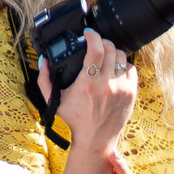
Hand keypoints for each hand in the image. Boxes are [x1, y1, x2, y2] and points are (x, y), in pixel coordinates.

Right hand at [40, 29, 137, 149]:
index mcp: (87, 84)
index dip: (93, 36)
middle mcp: (107, 85)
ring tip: (104, 58)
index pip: (96, 49)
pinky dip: (122, 65)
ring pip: (121, 56)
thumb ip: (45, 79)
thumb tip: (42, 60)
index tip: (88, 34)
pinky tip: (114, 70)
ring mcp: (121, 89)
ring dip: (112, 53)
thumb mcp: (54, 100)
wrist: (96, 139)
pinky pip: (131, 68)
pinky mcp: (131, 93)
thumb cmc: (75, 119)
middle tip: (95, 45)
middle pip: (110, 48)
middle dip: (101, 42)